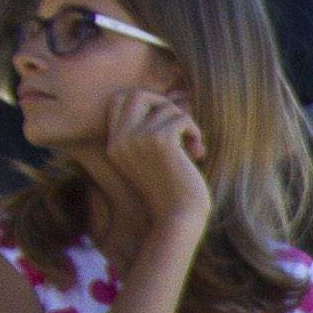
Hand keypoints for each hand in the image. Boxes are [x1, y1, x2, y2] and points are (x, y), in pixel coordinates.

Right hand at [105, 89, 211, 231]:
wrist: (178, 218)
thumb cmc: (172, 190)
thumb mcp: (154, 158)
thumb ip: (154, 130)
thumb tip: (177, 94)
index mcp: (114, 145)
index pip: (118, 101)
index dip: (144, 101)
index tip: (164, 118)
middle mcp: (121, 139)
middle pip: (136, 94)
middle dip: (163, 102)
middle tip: (178, 123)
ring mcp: (138, 138)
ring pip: (167, 108)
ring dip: (186, 124)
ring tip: (192, 148)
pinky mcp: (160, 141)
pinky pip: (182, 118)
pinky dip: (195, 131)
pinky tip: (198, 152)